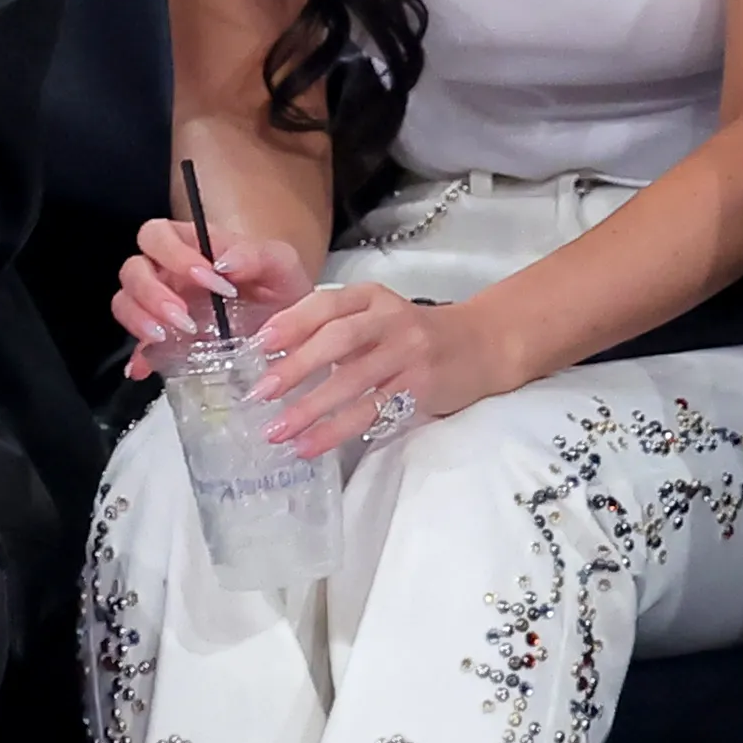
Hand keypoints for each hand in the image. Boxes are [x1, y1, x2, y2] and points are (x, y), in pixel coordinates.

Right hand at [111, 213, 318, 376]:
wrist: (295, 330)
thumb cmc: (282, 289)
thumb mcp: (281, 266)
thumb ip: (257, 255)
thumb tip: (224, 263)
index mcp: (193, 246)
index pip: (158, 235)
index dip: (174, 255)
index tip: (209, 280)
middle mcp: (170, 273)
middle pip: (133, 268)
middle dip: (151, 292)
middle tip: (183, 317)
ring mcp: (163, 306)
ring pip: (125, 301)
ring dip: (139, 318)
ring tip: (166, 337)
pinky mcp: (164, 341)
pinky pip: (136, 346)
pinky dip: (138, 356)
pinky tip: (147, 368)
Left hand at [246, 281, 518, 460]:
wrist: (481, 345)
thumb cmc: (414, 335)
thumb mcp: (377, 317)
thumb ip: (334, 329)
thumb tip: (273, 360)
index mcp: (372, 297)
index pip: (326, 304)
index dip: (292, 322)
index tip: (260, 345)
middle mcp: (390, 320)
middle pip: (338, 340)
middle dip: (295, 367)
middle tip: (260, 393)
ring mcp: (408, 354)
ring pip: (353, 381)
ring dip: (310, 408)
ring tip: (277, 431)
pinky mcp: (419, 388)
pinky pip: (371, 411)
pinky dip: (336, 430)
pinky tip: (311, 445)